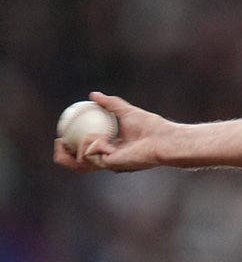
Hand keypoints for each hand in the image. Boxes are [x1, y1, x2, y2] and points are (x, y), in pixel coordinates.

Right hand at [53, 91, 169, 172]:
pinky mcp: (111, 165)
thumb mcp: (126, 111)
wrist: (163, 137)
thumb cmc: (151, 126)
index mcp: (111, 151)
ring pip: (80, 164)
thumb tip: (93, 94)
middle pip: (78, 166)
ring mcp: (110, 165)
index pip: (86, 154)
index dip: (70, 149)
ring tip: (71, 139)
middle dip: (63, 158)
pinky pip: (91, 154)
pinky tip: (99, 138)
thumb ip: (110, 103)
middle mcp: (109, 161)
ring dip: (76, 148)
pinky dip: (91, 143)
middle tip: (59, 141)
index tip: (61, 135)